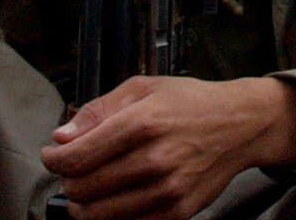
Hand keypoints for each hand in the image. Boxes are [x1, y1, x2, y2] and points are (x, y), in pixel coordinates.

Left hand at [42, 75, 295, 219]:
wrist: (242, 125)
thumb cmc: (191, 103)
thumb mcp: (144, 88)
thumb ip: (98, 110)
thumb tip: (61, 138)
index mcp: (143, 121)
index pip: (76, 157)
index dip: (54, 160)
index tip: (53, 155)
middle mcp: (155, 158)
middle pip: (83, 189)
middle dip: (69, 181)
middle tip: (75, 170)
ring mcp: (168, 190)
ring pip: (99, 214)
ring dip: (85, 204)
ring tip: (91, 187)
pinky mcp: (178, 212)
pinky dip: (111, 216)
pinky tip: (115, 198)